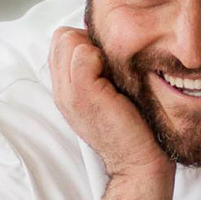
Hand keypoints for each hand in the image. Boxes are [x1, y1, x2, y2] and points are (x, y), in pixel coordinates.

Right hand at [49, 27, 173, 178]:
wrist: (139, 162)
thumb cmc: (134, 127)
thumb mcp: (110, 93)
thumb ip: (99, 69)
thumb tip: (106, 40)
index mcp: (66, 89)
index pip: (61, 41)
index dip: (86, 41)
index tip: (108, 61)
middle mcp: (62, 91)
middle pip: (61, 36)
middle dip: (88, 40)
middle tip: (111, 66)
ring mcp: (68, 93)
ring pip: (68, 39)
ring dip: (96, 47)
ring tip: (114, 73)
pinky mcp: (83, 94)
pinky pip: (82, 53)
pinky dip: (102, 56)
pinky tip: (117, 77)